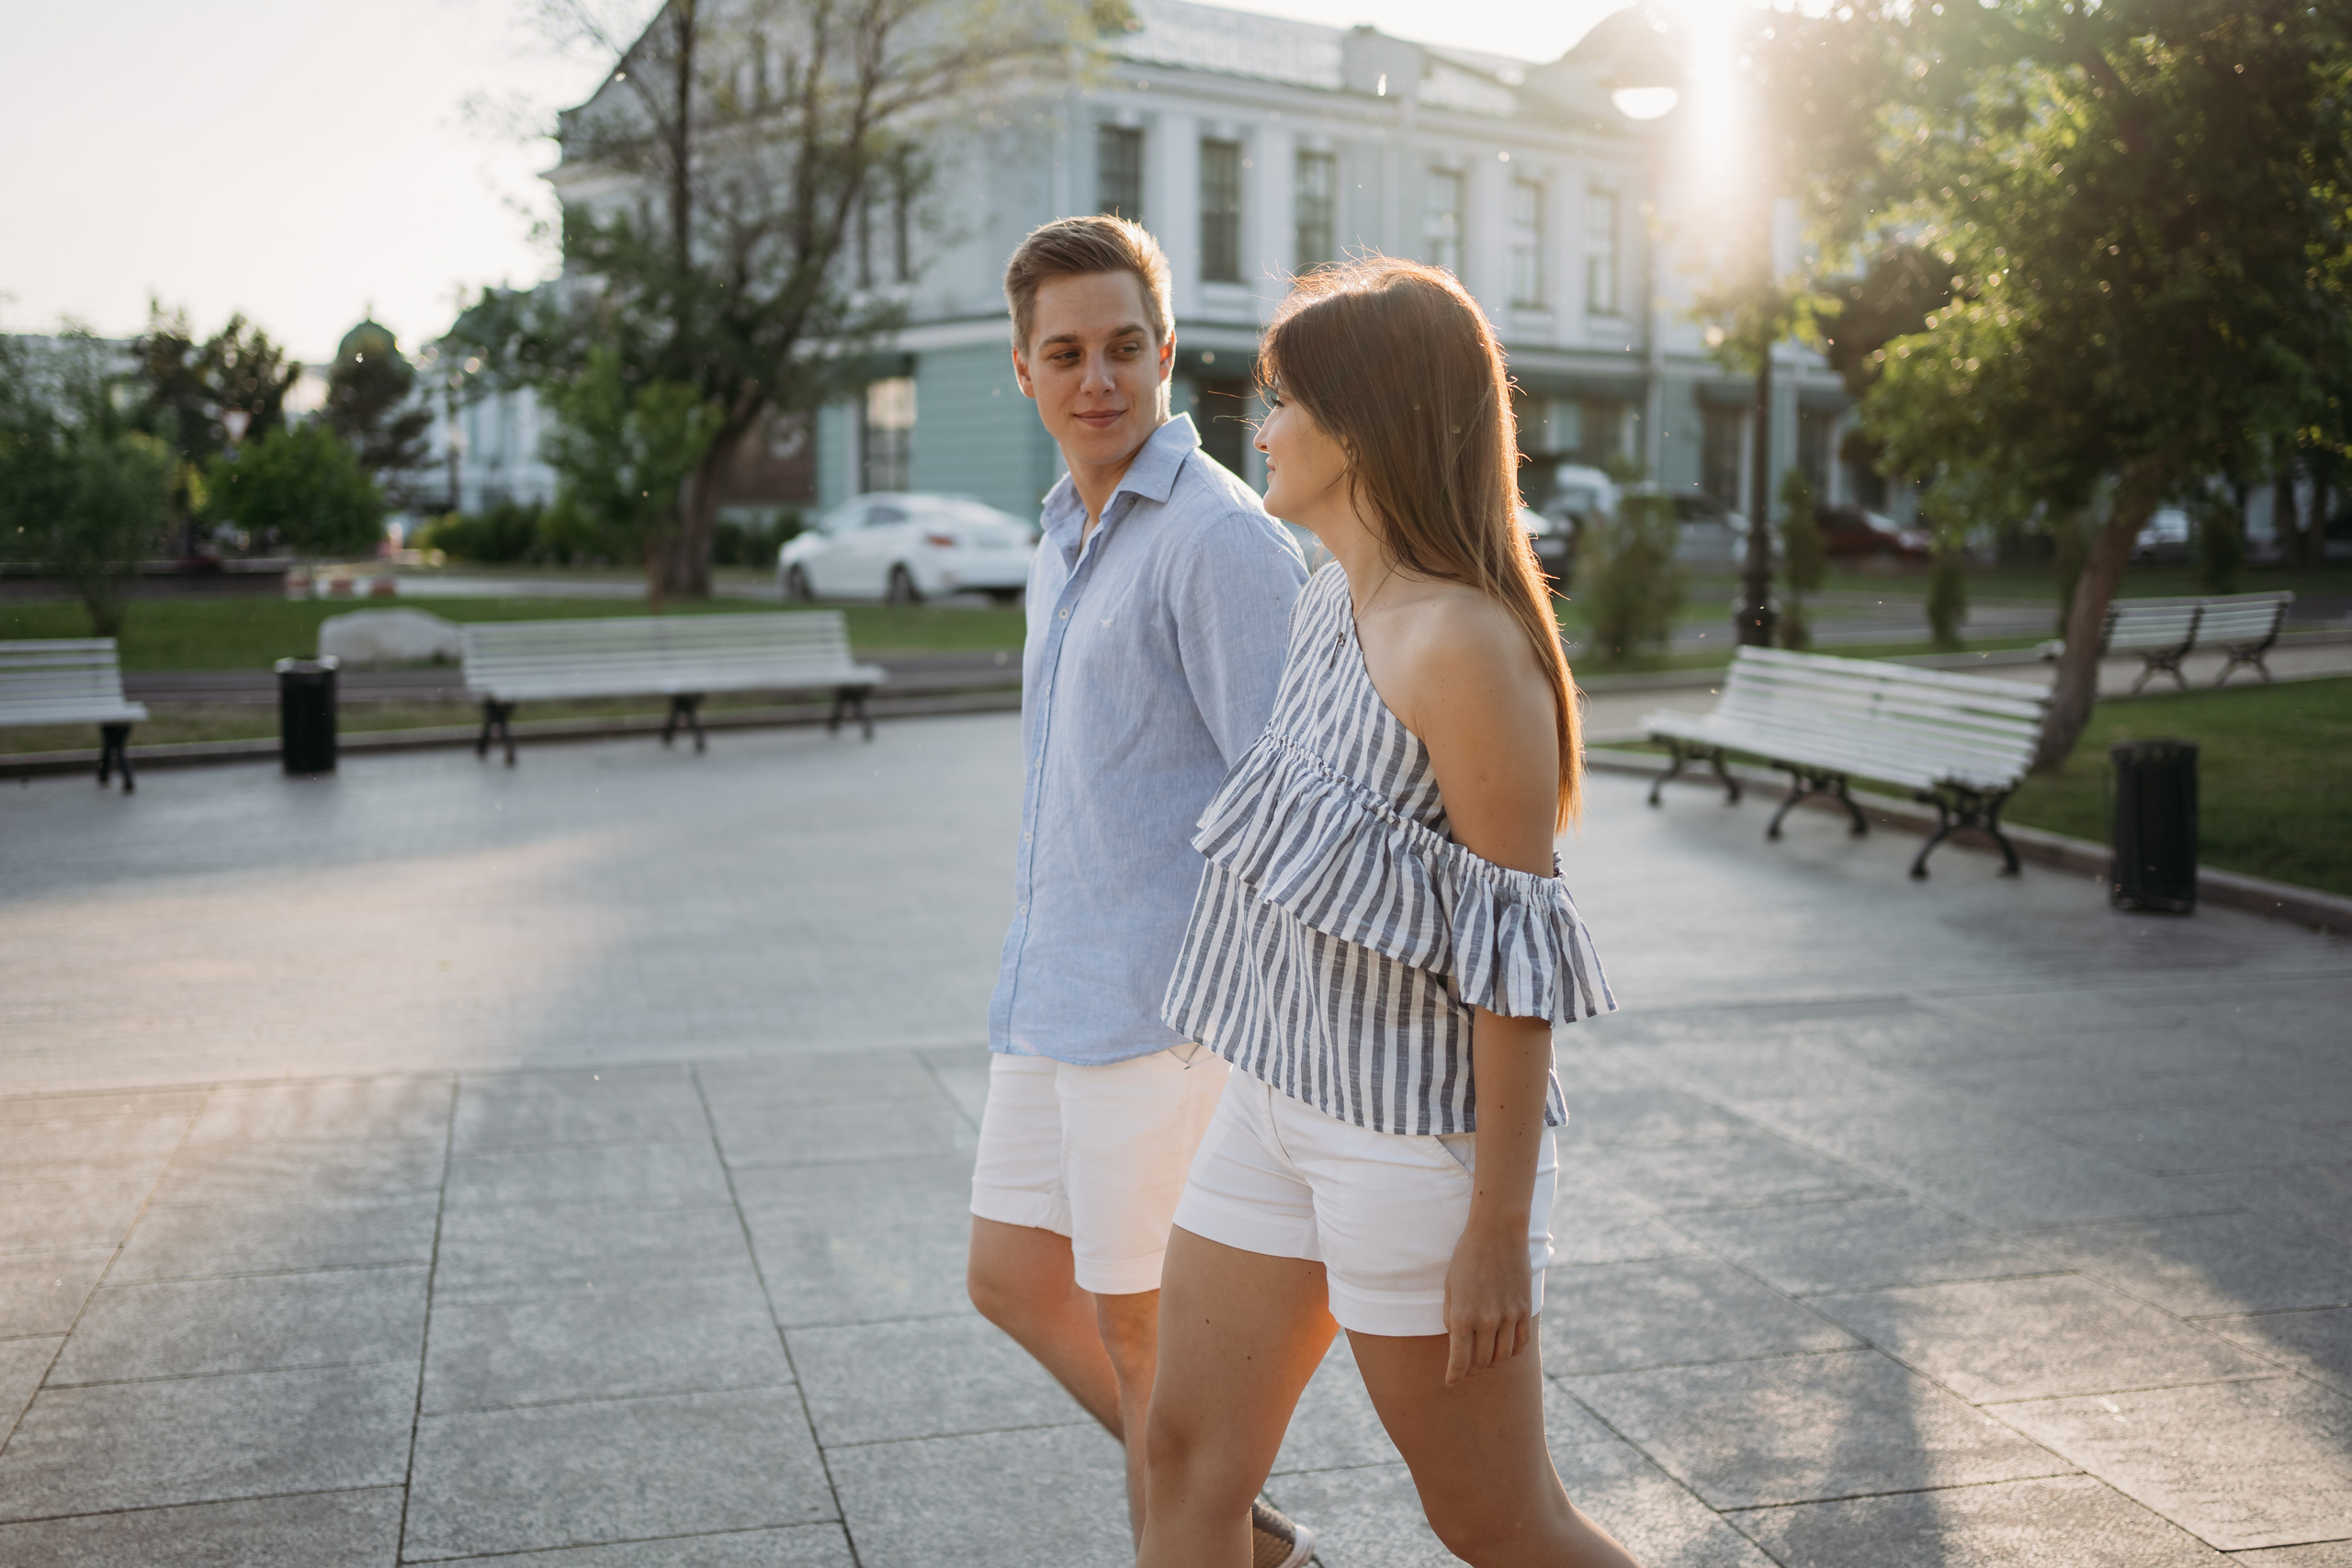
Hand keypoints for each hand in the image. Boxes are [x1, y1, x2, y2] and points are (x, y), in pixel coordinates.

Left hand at [1441, 1220, 1534, 1386]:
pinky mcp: (1524, 1310)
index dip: (1454, 1375)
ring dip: (1492, 1363)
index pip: (1460, 1360)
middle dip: (1471, 1370)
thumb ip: (1452, 1317)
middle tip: (1466, 1370)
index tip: (1451, 1381)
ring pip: (1503, 1356)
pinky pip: (1521, 1343)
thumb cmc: (1467, 1257)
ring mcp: (1509, 1316)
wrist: (1497, 1232)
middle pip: (1481, 1362)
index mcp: (1464, 1316)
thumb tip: (1457, 1341)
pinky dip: (1511, 1352)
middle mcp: (1488, 1321)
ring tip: (1484, 1361)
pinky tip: (1504, 1350)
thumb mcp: (1450, 1287)